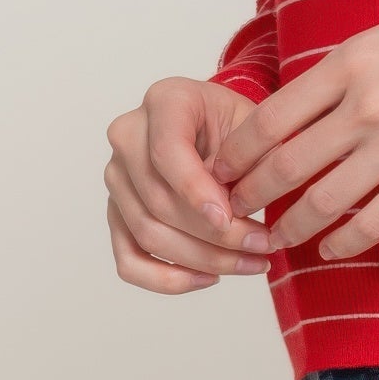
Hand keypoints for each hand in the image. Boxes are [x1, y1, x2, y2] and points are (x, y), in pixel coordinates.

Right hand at [103, 78, 276, 293]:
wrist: (221, 127)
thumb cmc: (239, 124)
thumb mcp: (254, 126)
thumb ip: (247, 160)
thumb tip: (234, 212)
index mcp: (164, 100)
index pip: (167, 151)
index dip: (196, 190)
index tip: (229, 218)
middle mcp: (129, 135)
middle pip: (159, 200)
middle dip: (214, 234)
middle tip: (262, 246)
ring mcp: (117, 177)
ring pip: (148, 234)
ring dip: (202, 259)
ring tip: (251, 263)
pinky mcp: (116, 213)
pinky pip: (128, 260)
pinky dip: (167, 279)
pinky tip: (209, 278)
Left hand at [208, 11, 378, 260]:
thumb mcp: (376, 40)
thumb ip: (332, 77)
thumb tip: (286, 118)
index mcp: (348, 66)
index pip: (270, 119)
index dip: (237, 152)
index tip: (221, 169)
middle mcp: (366, 108)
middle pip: (286, 167)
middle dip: (250, 195)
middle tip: (234, 209)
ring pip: (321, 203)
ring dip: (289, 228)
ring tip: (274, 239)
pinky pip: (371, 224)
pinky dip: (341, 245)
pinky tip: (328, 250)